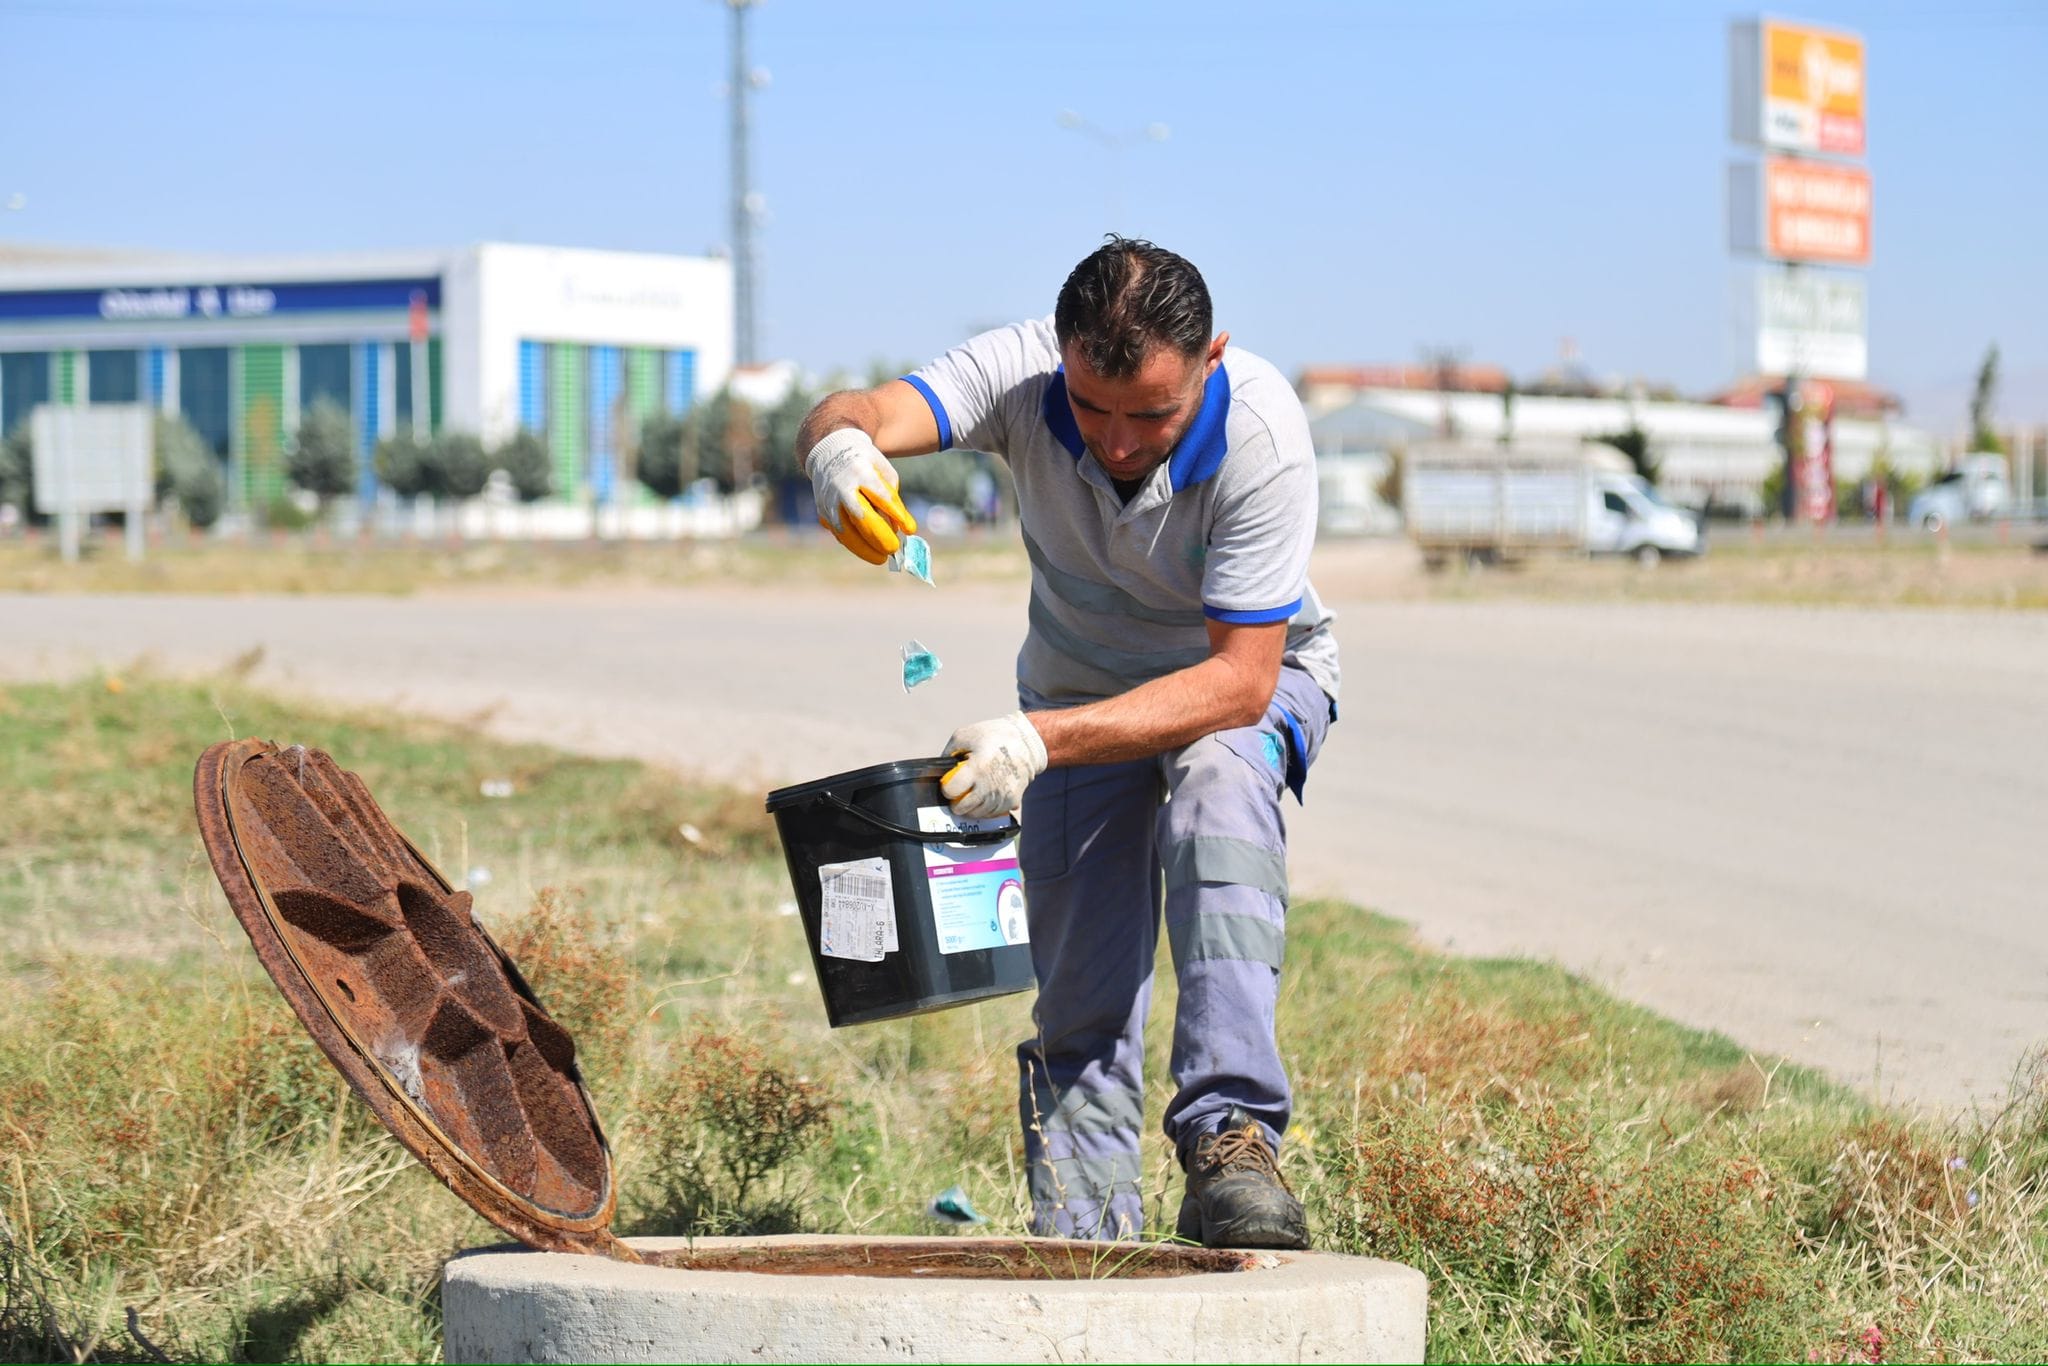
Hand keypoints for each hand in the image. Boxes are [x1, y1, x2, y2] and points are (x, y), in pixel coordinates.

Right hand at [805, 429, 916, 563]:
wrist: (829, 450)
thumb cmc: (865, 463)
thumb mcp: (884, 472)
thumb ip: (892, 500)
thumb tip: (897, 529)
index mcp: (861, 471)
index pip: (881, 496)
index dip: (897, 515)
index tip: (910, 530)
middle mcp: (842, 486)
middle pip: (861, 516)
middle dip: (879, 536)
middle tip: (894, 549)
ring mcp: (829, 500)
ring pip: (845, 531)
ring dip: (864, 548)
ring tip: (881, 558)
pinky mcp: (822, 511)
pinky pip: (839, 532)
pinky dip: (854, 544)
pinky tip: (868, 550)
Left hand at [940, 712, 1047, 818]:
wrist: (1027, 742)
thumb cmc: (993, 735)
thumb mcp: (964, 736)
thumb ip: (948, 754)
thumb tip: (938, 771)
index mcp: (977, 768)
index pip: (951, 792)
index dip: (947, 788)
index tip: (950, 783)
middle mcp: (990, 786)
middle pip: (962, 808)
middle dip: (956, 802)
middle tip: (958, 793)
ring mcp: (1002, 796)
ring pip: (977, 814)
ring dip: (971, 806)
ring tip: (972, 792)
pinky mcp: (1013, 801)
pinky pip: (992, 814)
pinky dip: (985, 808)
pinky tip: (985, 795)